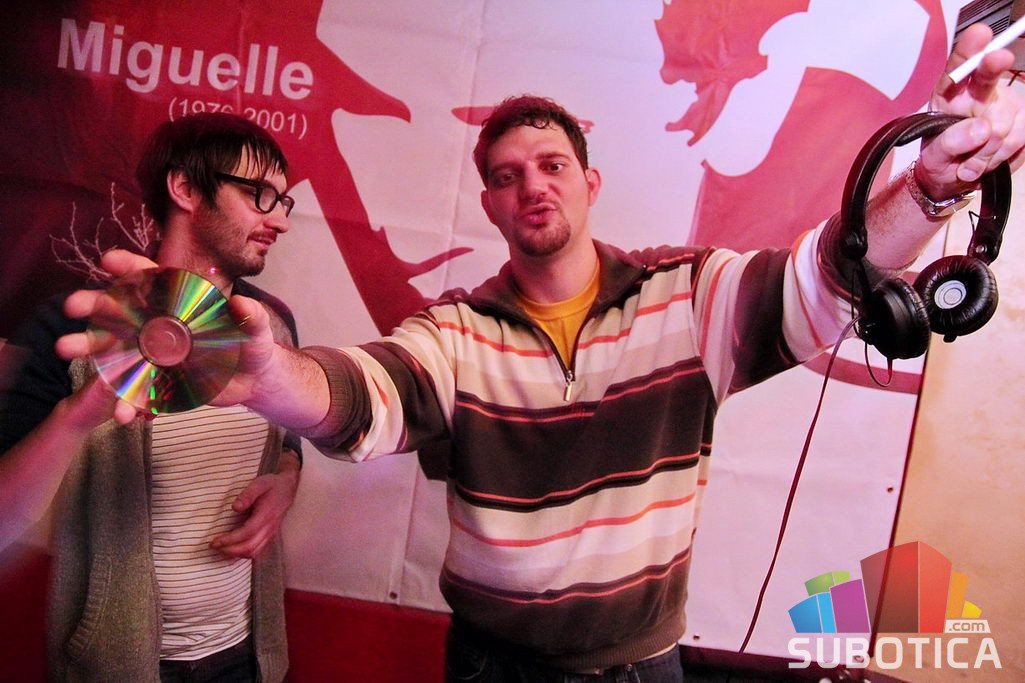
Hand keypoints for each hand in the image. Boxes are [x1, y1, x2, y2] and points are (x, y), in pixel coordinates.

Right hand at [55, 249, 279, 421]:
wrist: (254, 382)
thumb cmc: (255, 347)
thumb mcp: (259, 332)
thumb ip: (252, 318)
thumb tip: (242, 304)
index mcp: (182, 304)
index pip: (153, 280)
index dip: (131, 267)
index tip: (109, 262)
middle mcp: (161, 325)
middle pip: (123, 309)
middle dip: (95, 304)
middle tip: (72, 305)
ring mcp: (155, 354)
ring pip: (116, 348)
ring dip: (91, 347)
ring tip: (65, 349)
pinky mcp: (158, 382)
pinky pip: (137, 391)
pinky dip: (129, 402)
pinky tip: (122, 412)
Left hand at [210, 449, 299, 557]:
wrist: (289, 488)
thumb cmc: (272, 485)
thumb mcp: (260, 483)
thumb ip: (248, 494)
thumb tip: (235, 507)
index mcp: (266, 515)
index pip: (247, 533)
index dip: (230, 539)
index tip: (215, 541)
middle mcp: (270, 527)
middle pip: (250, 547)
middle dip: (230, 550)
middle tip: (214, 546)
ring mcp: (271, 533)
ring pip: (254, 552)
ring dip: (236, 554)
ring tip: (221, 548)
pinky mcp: (270, 536)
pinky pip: (257, 551)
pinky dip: (243, 554)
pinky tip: (232, 549)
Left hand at [920, 23, 1024, 195]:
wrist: (956, 179)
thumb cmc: (942, 160)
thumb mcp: (934, 158)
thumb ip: (949, 144)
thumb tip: (980, 129)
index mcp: (951, 94)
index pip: (957, 67)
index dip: (968, 49)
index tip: (978, 33)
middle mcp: (979, 93)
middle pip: (990, 74)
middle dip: (993, 65)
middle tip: (997, 57)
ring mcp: (1005, 105)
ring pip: (1004, 123)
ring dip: (987, 150)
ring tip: (970, 160)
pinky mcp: (1023, 122)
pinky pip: (1019, 137)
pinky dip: (1002, 156)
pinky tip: (988, 160)